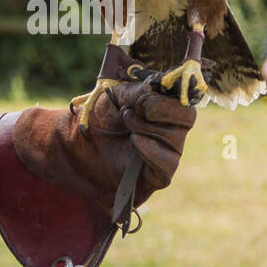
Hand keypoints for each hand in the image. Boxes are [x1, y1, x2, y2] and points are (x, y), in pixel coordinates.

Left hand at [13, 80, 196, 209]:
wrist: (78, 147)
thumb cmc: (101, 118)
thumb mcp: (117, 95)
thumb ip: (140, 91)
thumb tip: (159, 90)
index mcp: (167, 104)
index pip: (187, 96)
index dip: (172, 93)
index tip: (147, 92)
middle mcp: (173, 128)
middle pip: (187, 117)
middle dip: (160, 109)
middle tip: (134, 109)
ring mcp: (168, 152)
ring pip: (175, 140)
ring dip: (146, 128)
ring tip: (126, 124)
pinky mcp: (159, 175)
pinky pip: (167, 164)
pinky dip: (151, 150)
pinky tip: (134, 141)